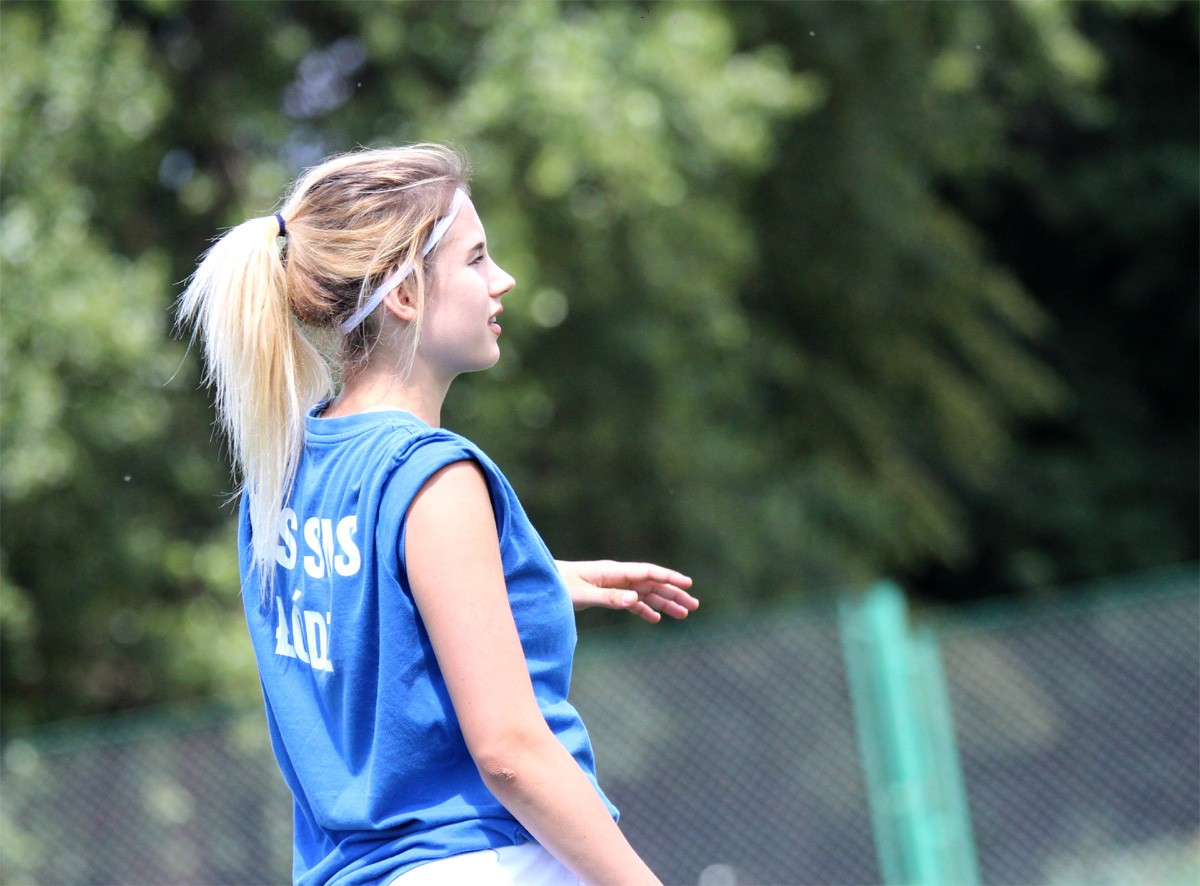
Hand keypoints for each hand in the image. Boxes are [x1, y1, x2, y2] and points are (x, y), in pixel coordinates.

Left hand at [556, 560, 697, 622]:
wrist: (540, 583)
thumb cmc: (557, 586)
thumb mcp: (582, 594)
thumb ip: (608, 597)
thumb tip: (635, 600)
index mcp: (613, 572)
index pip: (647, 573)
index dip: (669, 577)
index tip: (688, 584)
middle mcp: (616, 576)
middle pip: (652, 584)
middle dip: (674, 594)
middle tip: (694, 606)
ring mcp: (612, 585)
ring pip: (644, 594)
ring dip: (664, 603)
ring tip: (683, 614)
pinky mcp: (605, 595)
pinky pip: (630, 602)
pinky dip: (644, 610)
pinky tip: (655, 619)